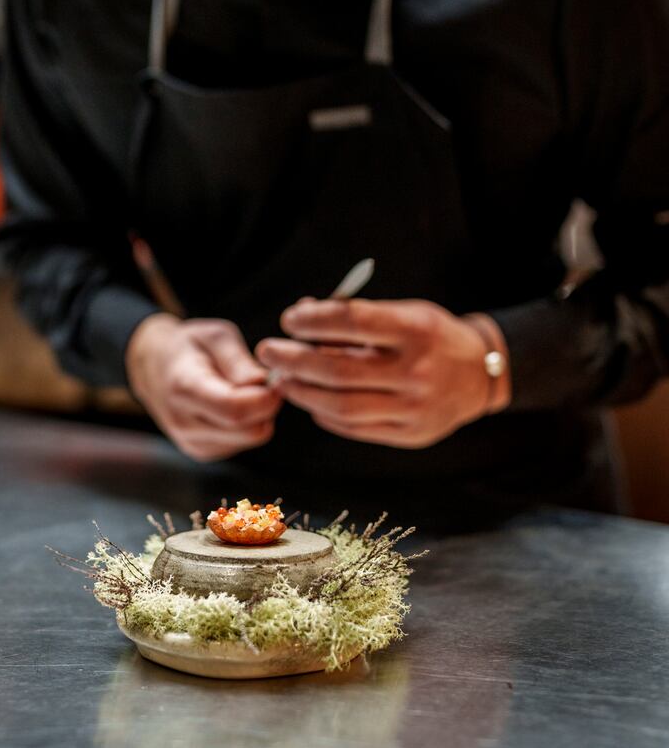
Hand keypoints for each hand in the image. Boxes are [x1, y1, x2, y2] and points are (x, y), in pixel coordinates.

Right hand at [125, 314, 280, 461]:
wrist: (154, 367)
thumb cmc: (190, 346)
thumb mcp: (215, 336)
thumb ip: (240, 361)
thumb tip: (264, 384)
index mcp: (184, 388)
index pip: (234, 409)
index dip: (265, 398)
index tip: (276, 380)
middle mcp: (184, 422)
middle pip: (249, 430)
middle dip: (268, 406)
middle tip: (267, 382)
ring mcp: (191, 442)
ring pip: (250, 438)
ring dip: (259, 415)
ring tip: (245, 390)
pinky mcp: (201, 452)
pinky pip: (242, 442)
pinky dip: (248, 424)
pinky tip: (234, 404)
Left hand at [255, 300, 509, 448]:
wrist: (480, 374)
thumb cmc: (430, 335)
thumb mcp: (404, 312)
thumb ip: (355, 314)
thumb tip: (300, 315)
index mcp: (417, 329)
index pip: (353, 321)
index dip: (314, 320)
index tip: (289, 319)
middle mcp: (417, 370)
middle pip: (339, 370)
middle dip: (293, 360)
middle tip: (267, 351)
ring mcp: (415, 407)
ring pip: (341, 406)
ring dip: (302, 392)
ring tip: (282, 378)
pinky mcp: (411, 435)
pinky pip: (354, 428)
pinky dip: (325, 414)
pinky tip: (312, 400)